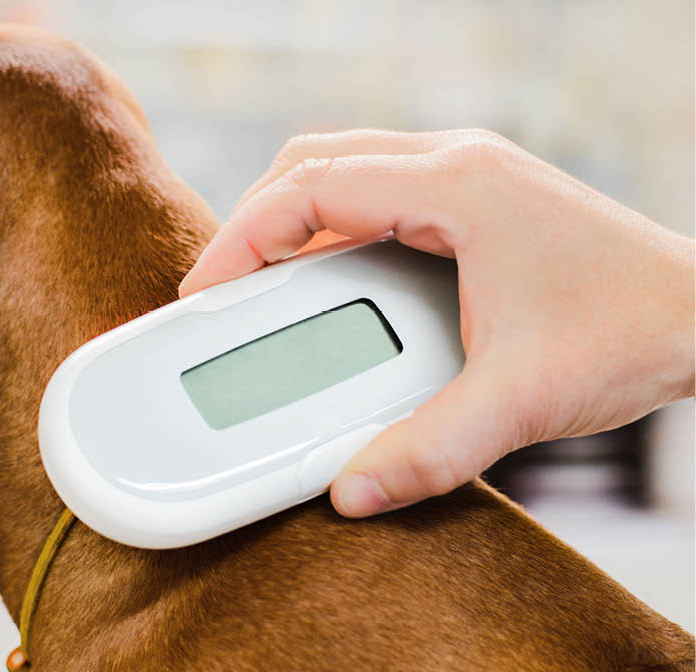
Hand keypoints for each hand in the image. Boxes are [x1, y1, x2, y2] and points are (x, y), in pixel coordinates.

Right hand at [180, 129, 694, 516]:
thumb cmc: (633, 331)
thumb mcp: (521, 401)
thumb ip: (428, 450)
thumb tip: (351, 490)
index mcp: (456, 186)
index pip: (311, 187)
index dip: (242, 236)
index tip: (204, 287)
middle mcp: (457, 164)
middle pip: (313, 164)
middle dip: (253, 222)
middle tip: (220, 287)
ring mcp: (468, 177)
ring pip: (343, 172)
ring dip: (291, 222)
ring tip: (259, 284)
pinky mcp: (475, 201)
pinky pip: (377, 196)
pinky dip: (332, 232)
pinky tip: (326, 283)